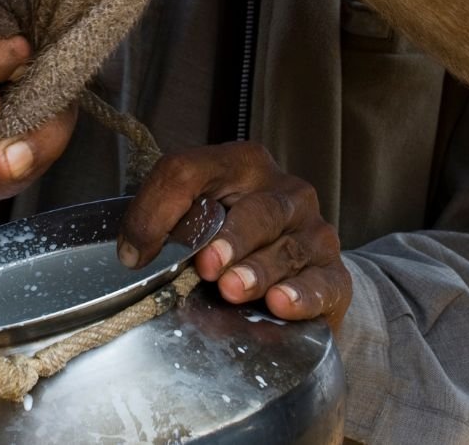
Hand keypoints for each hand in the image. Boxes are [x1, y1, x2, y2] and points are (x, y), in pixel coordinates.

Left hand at [117, 142, 351, 327]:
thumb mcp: (189, 221)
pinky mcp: (334, 274)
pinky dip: (301, 294)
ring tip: (233, 288)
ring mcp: (315, 231)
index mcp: (239, 166)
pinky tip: (280, 302)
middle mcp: (285, 192)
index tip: (138, 251)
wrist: (296, 273)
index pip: (192, 170)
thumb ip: (160, 222)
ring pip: (288, 247)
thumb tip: (134, 253)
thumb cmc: (230, 241)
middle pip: (258, 209)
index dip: (161, 208)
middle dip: (231, 238)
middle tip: (206, 265)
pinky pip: (322, 282)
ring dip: (258, 270)